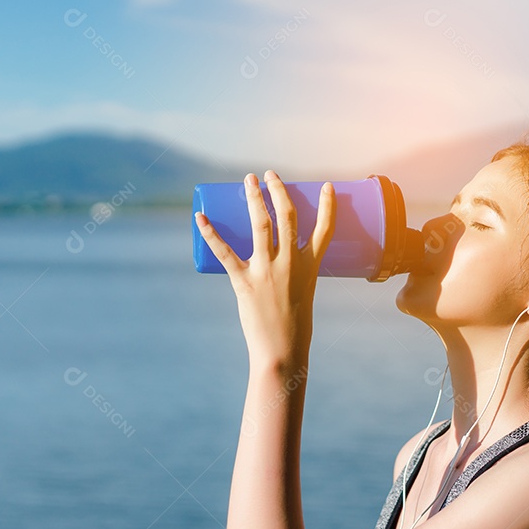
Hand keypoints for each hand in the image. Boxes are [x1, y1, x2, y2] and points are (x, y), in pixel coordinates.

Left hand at [195, 170, 335, 365]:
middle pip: (288, 217)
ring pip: (261, 225)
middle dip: (279, 191)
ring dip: (255, 198)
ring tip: (249, 181)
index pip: (325, 230)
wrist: (281, 352)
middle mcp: (290, 264)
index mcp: (310, 268)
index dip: (328, 206)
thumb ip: (294, 274)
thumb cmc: (295, 327)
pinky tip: (200, 217)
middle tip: (270, 175)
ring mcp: (266, 271)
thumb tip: (279, 257)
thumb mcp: (304, 294)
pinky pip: (224, 252)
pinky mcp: (244, 282)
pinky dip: (210, 233)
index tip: (326, 186)